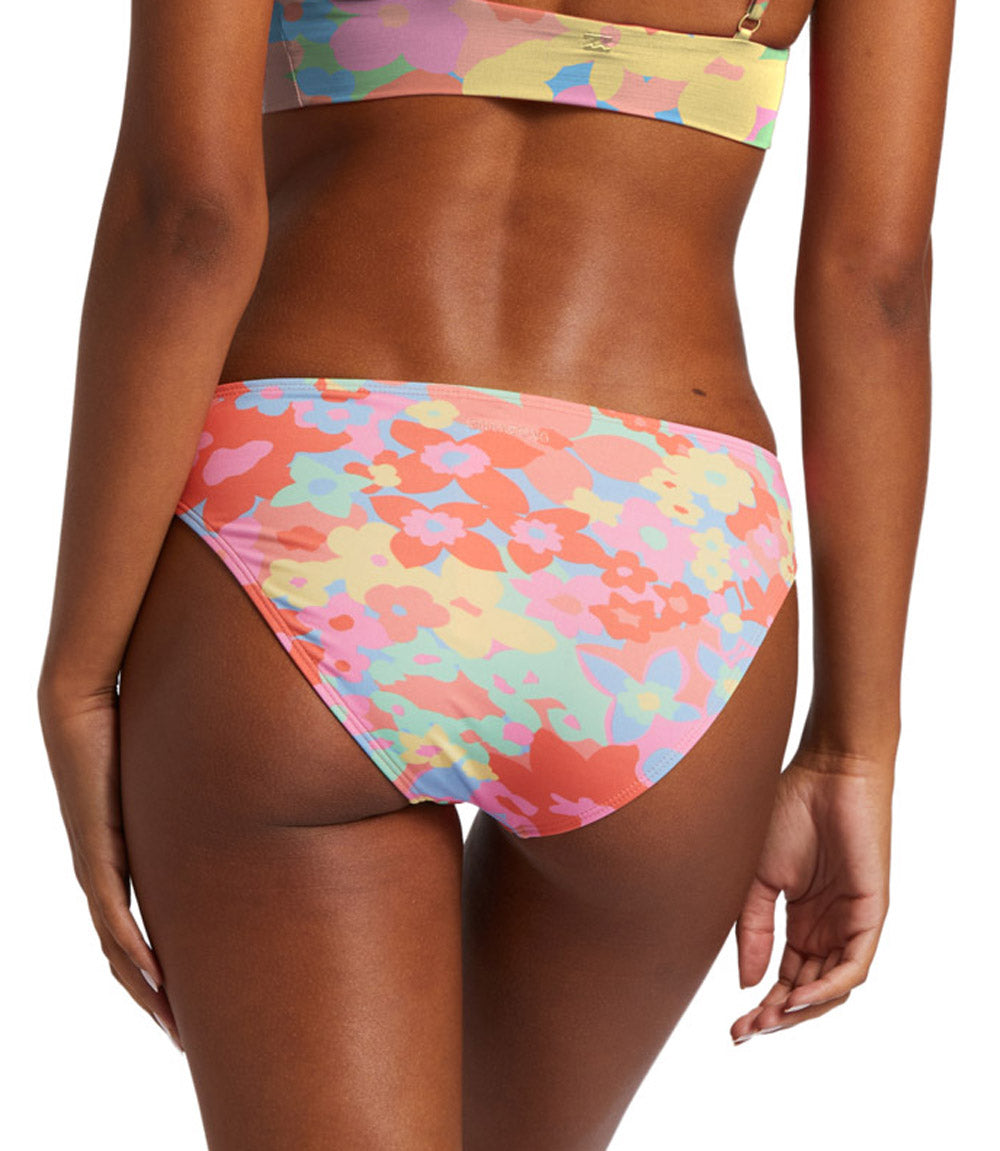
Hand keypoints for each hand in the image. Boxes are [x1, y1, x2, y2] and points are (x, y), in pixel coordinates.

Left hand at [37, 680, 183, 1051]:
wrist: (83, 699)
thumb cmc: (134, 723)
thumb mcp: (181, 770)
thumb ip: (211, 785)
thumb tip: (261, 777)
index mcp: (124, 858)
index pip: (138, 931)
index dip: (161, 972)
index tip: (189, 999)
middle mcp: (105, 872)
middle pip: (125, 956)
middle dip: (153, 1001)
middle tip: (184, 1035)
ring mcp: (97, 867)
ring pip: (118, 950)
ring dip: (145, 994)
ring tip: (174, 1026)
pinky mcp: (96, 854)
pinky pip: (115, 918)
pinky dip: (134, 955)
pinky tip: (156, 981)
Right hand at [730, 749, 892, 1042]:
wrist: (824, 770)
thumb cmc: (788, 809)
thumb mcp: (757, 876)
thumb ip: (754, 928)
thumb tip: (747, 981)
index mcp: (800, 919)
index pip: (784, 976)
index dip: (761, 1005)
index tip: (733, 1027)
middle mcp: (827, 927)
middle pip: (808, 991)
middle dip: (777, 1016)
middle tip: (746, 1032)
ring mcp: (850, 921)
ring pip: (832, 987)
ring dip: (801, 1010)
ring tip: (767, 1020)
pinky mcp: (871, 912)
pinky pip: (854, 966)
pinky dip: (827, 988)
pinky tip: (797, 997)